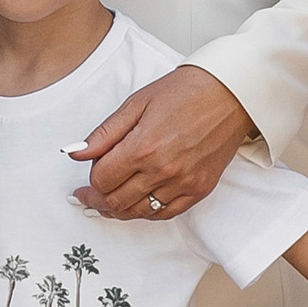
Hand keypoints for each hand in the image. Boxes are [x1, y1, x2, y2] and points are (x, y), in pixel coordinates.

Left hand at [71, 66, 255, 218]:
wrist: (230, 94)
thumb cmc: (186, 92)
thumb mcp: (137, 104)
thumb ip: (105, 133)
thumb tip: (77, 152)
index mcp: (143, 146)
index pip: (102, 179)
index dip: (90, 179)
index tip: (87, 176)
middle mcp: (163, 170)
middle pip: (116, 201)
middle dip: (97, 200)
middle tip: (89, 195)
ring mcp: (183, 183)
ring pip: (139, 212)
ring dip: (119, 209)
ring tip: (110, 201)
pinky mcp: (200, 189)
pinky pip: (166, 214)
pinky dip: (147, 212)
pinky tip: (138, 203)